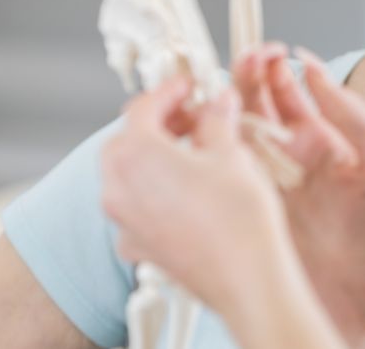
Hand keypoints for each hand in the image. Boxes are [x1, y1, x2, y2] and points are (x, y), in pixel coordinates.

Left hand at [100, 76, 293, 319]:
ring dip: (153, 157)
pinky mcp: (137, 246)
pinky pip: (135, 208)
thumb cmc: (239, 214)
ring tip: (193, 153)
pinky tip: (185, 193)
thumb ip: (216, 120)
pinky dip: (154, 193)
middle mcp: (117, 186)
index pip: (142, 107)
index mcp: (135, 154)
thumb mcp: (231, 152)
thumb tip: (217, 101)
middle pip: (126, 140)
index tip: (190, 86)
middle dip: (157, 124)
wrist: (247, 278)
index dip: (169, 91)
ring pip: (126, 175)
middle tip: (193, 117)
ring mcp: (123, 220)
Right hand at [232, 45, 364, 342]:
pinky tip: (207, 133)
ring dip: (225, 111)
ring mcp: (269, 188)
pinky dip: (212, 153)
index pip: (289, 97)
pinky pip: (226, 178)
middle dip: (246, 81)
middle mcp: (291, 163)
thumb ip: (349, 111)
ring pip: (235, 139)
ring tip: (221, 89)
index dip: (275, 70)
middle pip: (256, 110)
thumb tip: (316, 67)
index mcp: (322, 145)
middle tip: (242, 59)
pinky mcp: (253, 215)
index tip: (267, 50)